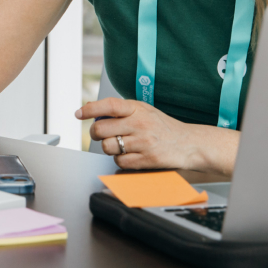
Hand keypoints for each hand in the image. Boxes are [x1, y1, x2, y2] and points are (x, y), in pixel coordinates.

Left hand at [77, 97, 224, 171]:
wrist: (189, 144)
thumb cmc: (163, 127)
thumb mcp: (144, 111)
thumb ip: (121, 110)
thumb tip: (93, 110)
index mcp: (137, 108)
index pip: (108, 105)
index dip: (90, 109)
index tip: (79, 113)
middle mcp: (139, 123)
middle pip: (101, 129)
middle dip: (97, 134)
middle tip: (102, 134)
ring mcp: (143, 142)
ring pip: (108, 147)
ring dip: (110, 148)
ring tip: (121, 145)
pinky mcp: (146, 159)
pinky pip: (120, 161)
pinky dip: (121, 160)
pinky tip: (130, 154)